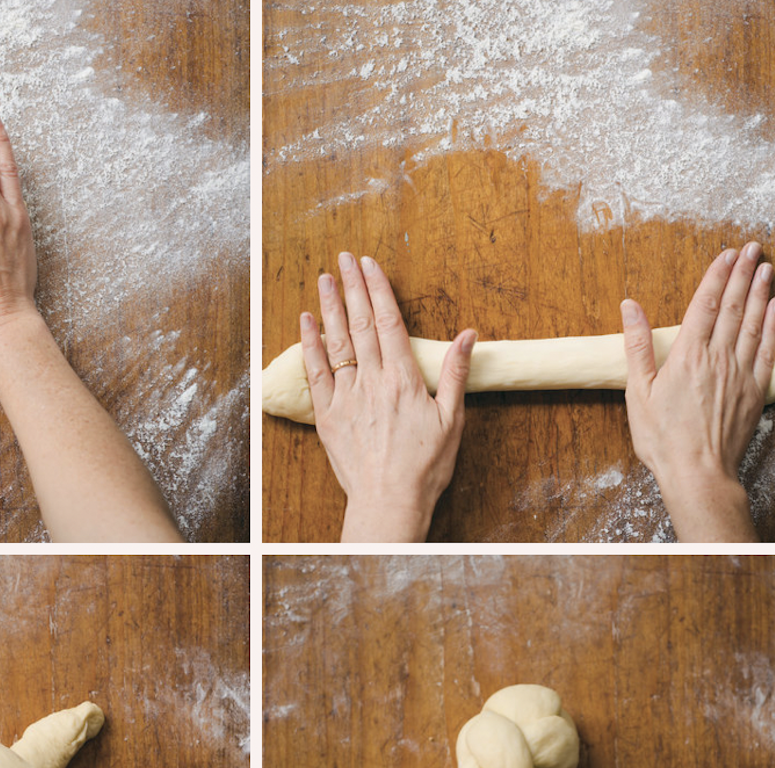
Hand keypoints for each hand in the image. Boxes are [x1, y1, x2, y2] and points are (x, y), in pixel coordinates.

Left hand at [301, 254, 473, 541]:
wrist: (389, 502)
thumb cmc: (425, 466)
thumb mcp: (452, 419)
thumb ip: (455, 372)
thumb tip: (468, 334)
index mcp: (403, 379)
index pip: (389, 322)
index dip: (378, 290)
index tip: (370, 264)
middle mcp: (372, 382)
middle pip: (360, 324)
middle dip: (352, 287)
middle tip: (345, 257)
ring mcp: (347, 397)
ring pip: (336, 342)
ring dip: (330, 307)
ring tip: (326, 278)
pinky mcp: (328, 416)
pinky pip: (317, 373)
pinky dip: (310, 344)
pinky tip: (306, 321)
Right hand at [623, 242, 774, 540]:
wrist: (698, 474)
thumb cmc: (663, 439)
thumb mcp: (638, 392)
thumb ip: (636, 345)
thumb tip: (630, 306)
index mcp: (687, 355)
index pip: (705, 304)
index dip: (716, 275)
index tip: (727, 253)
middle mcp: (717, 358)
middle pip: (733, 306)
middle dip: (743, 273)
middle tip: (753, 248)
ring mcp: (739, 374)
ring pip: (753, 322)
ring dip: (760, 292)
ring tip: (767, 267)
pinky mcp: (755, 391)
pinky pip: (766, 350)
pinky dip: (772, 325)